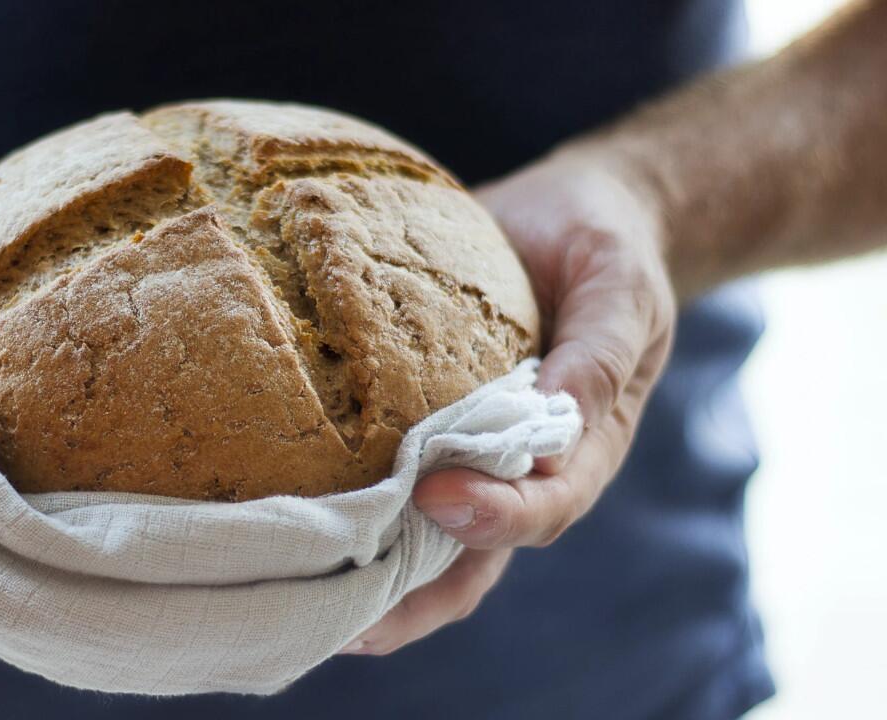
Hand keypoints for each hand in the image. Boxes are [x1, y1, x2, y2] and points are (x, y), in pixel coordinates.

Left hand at [340, 148, 675, 655]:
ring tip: (296, 601)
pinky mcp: (420, 426)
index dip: (495, 514)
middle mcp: (521, 469)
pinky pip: (383, 481)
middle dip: (411, 599)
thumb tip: (559, 410)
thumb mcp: (622, 287)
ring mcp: (467, 456)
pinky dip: (344, 512)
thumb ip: (600, 350)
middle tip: (343, 619)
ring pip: (419, 543)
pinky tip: (286, 528)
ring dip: (366, 580)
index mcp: (584, 446)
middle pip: (472, 558)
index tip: (435, 495)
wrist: (570, 219)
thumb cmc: (604, 249)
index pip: (545, 505)